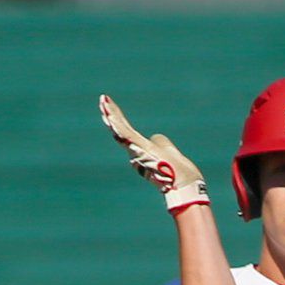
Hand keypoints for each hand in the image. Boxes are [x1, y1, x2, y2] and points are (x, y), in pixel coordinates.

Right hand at [99, 94, 208, 211]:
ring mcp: (138, 151)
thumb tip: (155, 138)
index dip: (119, 120)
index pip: (128, 132)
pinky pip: (126, 135)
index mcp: (143, 151)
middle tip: (102, 100)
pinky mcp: (141, 150)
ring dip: (111, 115)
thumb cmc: (178, 174)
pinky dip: (118, 124)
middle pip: (121, 129)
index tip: (111, 108)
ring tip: (103, 102)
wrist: (182, 184)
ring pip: (121, 130)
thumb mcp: (169, 152)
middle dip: (111, 115)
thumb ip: (160, 143)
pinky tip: (110, 115)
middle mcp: (137, 152)